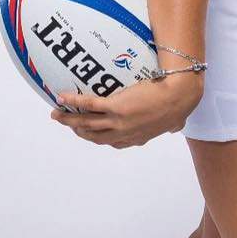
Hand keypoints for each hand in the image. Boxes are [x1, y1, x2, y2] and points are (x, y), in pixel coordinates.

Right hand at [50, 74, 202, 148]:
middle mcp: (124, 132)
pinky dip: (74, 102)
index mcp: (137, 137)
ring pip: (87, 124)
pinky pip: (90, 105)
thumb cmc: (180, 105)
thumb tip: (176, 126)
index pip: (115, 142)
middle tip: (69, 125)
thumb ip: (172, 126)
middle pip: (95, 136)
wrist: (179, 95)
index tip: (93, 135)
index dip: (102, 139)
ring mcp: (118, 121)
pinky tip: (62, 97)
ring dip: (69, 120)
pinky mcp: (116, 107)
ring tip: (56, 114)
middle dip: (79, 132)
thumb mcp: (175, 122)